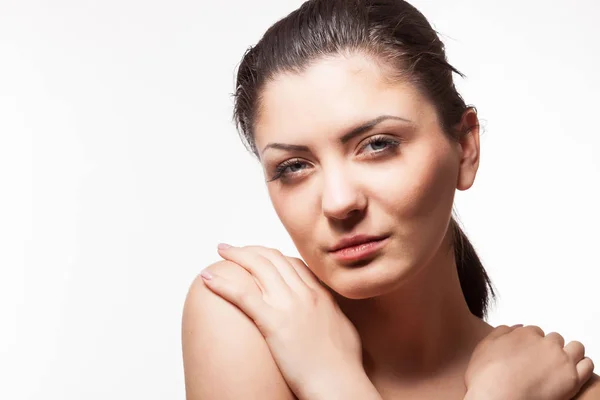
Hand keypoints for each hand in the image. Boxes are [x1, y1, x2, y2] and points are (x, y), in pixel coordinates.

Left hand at [201, 244, 378, 399]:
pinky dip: (222, 283)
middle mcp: (304, 293)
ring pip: (258, 267)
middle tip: (232, 248)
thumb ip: (330, 313)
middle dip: (250, 249)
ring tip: (220, 251)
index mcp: (320, 295)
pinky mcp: (274, 323)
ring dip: (235, 255)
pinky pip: (243, 295)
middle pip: (273, 259)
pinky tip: (207, 278)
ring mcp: (289, 306)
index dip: (270, 256)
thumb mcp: (342, 329)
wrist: (340, 383)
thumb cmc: (343, 366)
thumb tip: (325, 312)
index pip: (292, 263)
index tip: (256, 256)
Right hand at [464, 325, 594, 399]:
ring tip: (561, 366)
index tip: (529, 355)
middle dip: (550, 348)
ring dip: (570, 353)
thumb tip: (517, 326)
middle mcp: (545, 343)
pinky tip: (573, 373)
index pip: (535, 332)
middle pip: (555, 339)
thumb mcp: (484, 347)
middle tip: (542, 363)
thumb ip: (500, 332)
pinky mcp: (572, 378)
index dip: (532, 344)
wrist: (496, 399)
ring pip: (576, 347)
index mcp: (525, 333)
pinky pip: (587, 364)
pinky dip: (583, 366)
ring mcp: (560, 360)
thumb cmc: (486, 378)